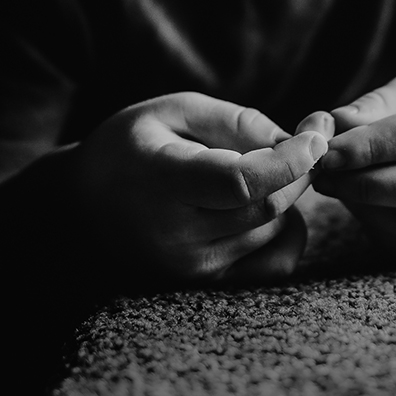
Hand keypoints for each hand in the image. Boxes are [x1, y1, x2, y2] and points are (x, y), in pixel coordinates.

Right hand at [67, 92, 327, 284]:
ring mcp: (192, 268)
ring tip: (274, 165)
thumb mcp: (171, 110)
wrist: (79, 209)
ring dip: (291, 195)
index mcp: (163, 184)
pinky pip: (273, 265)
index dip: (290, 159)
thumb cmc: (129, 146)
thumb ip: (233, 120)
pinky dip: (288, 232)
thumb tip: (293, 139)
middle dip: (302, 168)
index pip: (242, 182)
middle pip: (269, 206)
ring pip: (275, 231)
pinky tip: (273, 206)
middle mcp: (177, 236)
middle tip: (312, 136)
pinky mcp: (204, 285)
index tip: (317, 131)